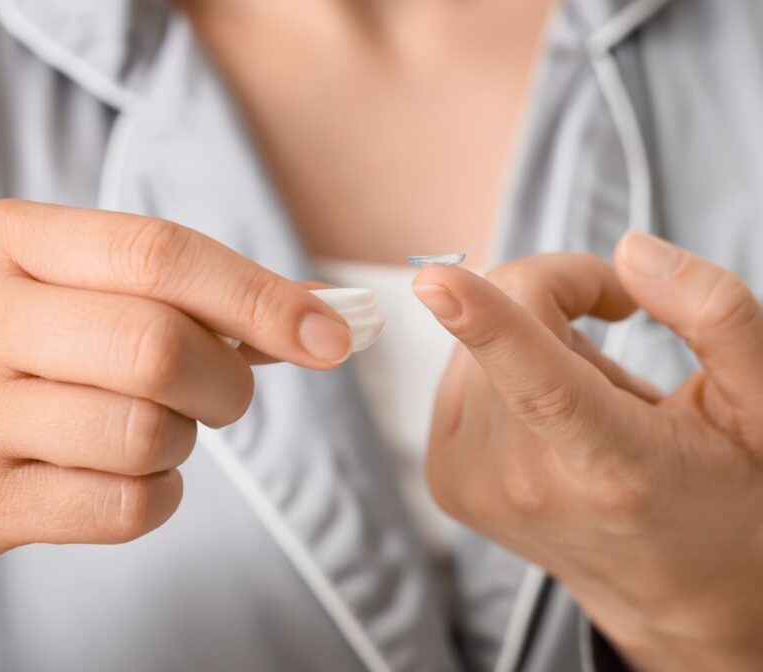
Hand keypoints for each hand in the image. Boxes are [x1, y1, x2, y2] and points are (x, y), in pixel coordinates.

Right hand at [0, 199, 352, 645]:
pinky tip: (131, 476)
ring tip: (152, 431)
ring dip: (183, 442)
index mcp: (9, 242)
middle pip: (161, 346)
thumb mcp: (37, 283)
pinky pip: (124, 504)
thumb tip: (304, 313)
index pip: (160, 254)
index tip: (331, 333)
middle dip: (226, 382)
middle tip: (224, 394)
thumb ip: (158, 288)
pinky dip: (159, 496)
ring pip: (148, 433)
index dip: (261, 295)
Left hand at [413, 232, 762, 671]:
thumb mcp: (759, 403)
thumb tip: (629, 252)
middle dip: (562, 297)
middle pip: (510, 323)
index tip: (435, 279)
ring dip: (531, 339)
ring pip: (476, 338)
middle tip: (616, 339)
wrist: (669, 588)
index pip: (543, 387)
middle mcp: (529, 484)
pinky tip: (544, 416)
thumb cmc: (719, 487)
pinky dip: (500, 368)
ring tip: (584, 399)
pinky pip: (459, 371)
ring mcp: (475, 486)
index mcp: (613, 466)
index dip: (488, 323)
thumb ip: (715, 313)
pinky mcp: (444, 478)